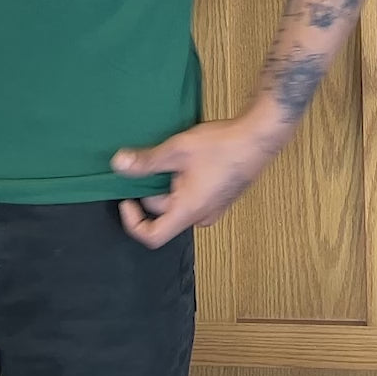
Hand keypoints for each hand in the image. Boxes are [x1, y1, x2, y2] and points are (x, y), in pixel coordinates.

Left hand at [110, 117, 281, 249]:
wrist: (259, 138)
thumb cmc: (220, 146)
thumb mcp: (177, 150)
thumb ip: (147, 161)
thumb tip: (117, 165)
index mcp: (189, 212)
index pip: (153, 236)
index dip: (133, 222)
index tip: (126, 198)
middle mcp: (201, 217)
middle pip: (164, 213)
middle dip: (150, 190)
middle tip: (146, 162)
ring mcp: (213, 208)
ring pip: (177, 202)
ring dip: (166, 183)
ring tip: (167, 155)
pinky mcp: (219, 197)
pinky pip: (191, 196)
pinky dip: (180, 181)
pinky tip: (185, 157)